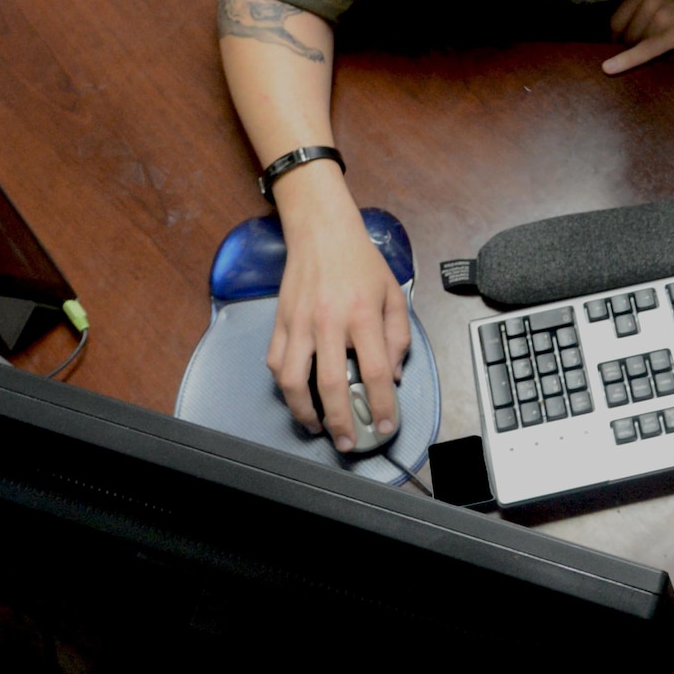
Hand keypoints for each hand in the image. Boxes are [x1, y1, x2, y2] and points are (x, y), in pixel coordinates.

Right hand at [265, 177, 409, 446]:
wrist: (322, 231)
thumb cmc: (361, 261)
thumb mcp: (394, 292)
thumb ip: (398, 336)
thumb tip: (394, 375)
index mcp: (363, 314)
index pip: (375, 370)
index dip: (382, 403)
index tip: (386, 424)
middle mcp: (329, 321)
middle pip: (331, 384)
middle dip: (341, 421)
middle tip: (348, 442)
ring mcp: (299, 322)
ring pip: (292, 380)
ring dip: (304, 411)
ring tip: (318, 425)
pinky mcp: (280, 321)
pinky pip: (275, 362)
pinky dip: (284, 385)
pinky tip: (297, 393)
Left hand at [602, 0, 673, 73]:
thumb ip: (653, 5)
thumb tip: (635, 33)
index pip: (617, 21)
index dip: (619, 39)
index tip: (623, 48)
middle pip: (626, 36)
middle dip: (635, 47)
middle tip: (659, 48)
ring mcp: (662, 15)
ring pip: (638, 45)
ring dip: (648, 52)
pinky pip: (644, 50)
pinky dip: (625, 61)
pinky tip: (607, 69)